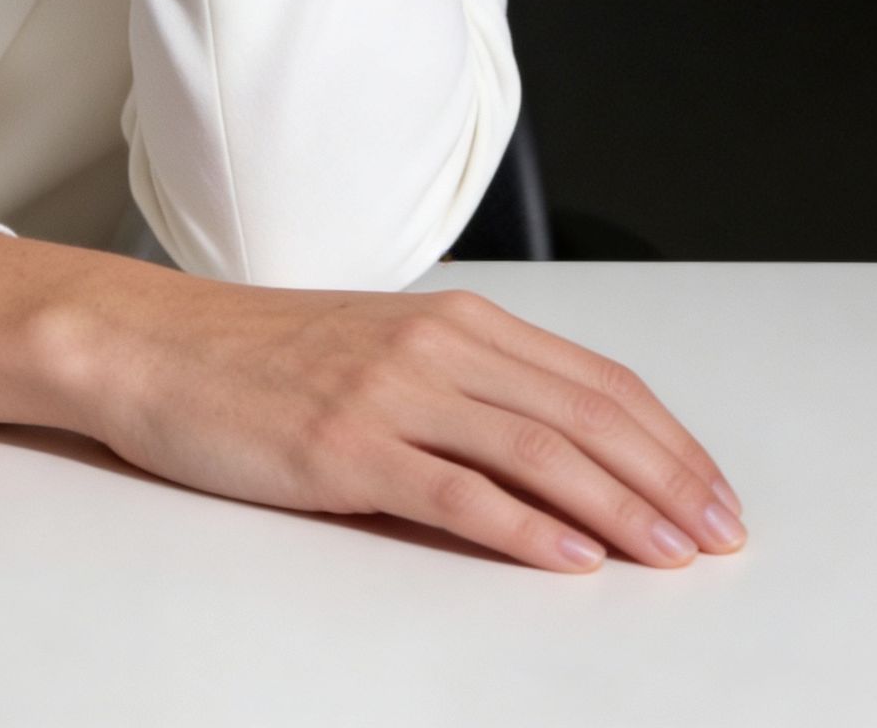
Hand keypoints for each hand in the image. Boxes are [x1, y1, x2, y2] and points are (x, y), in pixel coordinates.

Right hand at [70, 273, 747, 574]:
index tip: (714, 490)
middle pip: (584, 414)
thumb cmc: (263, 358)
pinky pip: (455, 491)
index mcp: (453, 319)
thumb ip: (465, 387)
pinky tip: (568, 557)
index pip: (594, 379)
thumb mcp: (382, 352)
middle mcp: (435, 346)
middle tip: (719, 535)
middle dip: (666, 479)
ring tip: (670, 554)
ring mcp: (391, 395)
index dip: (666, 438)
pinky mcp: (346, 448)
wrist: (156, 346)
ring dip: (619, 508)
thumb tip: (558, 455)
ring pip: (537, 451)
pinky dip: (522, 527)